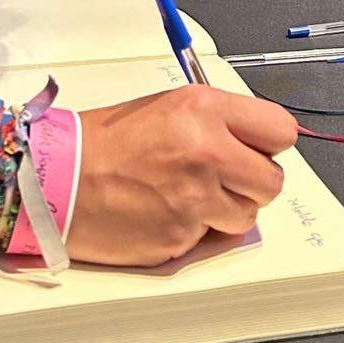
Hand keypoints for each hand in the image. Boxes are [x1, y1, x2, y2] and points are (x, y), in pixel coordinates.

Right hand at [68, 87, 297, 265]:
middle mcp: (208, 151)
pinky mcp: (183, 235)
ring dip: (229, 208)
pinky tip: (171, 210)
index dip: (270, 143)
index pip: (280, 130)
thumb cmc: (108, 141)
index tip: (259, 148)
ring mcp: (197, 197)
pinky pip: (214, 236)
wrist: (63, 178)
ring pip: (248, 213)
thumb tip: (257, 140)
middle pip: (273, 180)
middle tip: (228, 176)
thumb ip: (219, 121)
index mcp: (205, 110)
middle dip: (253, 181)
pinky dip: (199, 228)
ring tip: (193, 193)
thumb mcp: (171, 106)